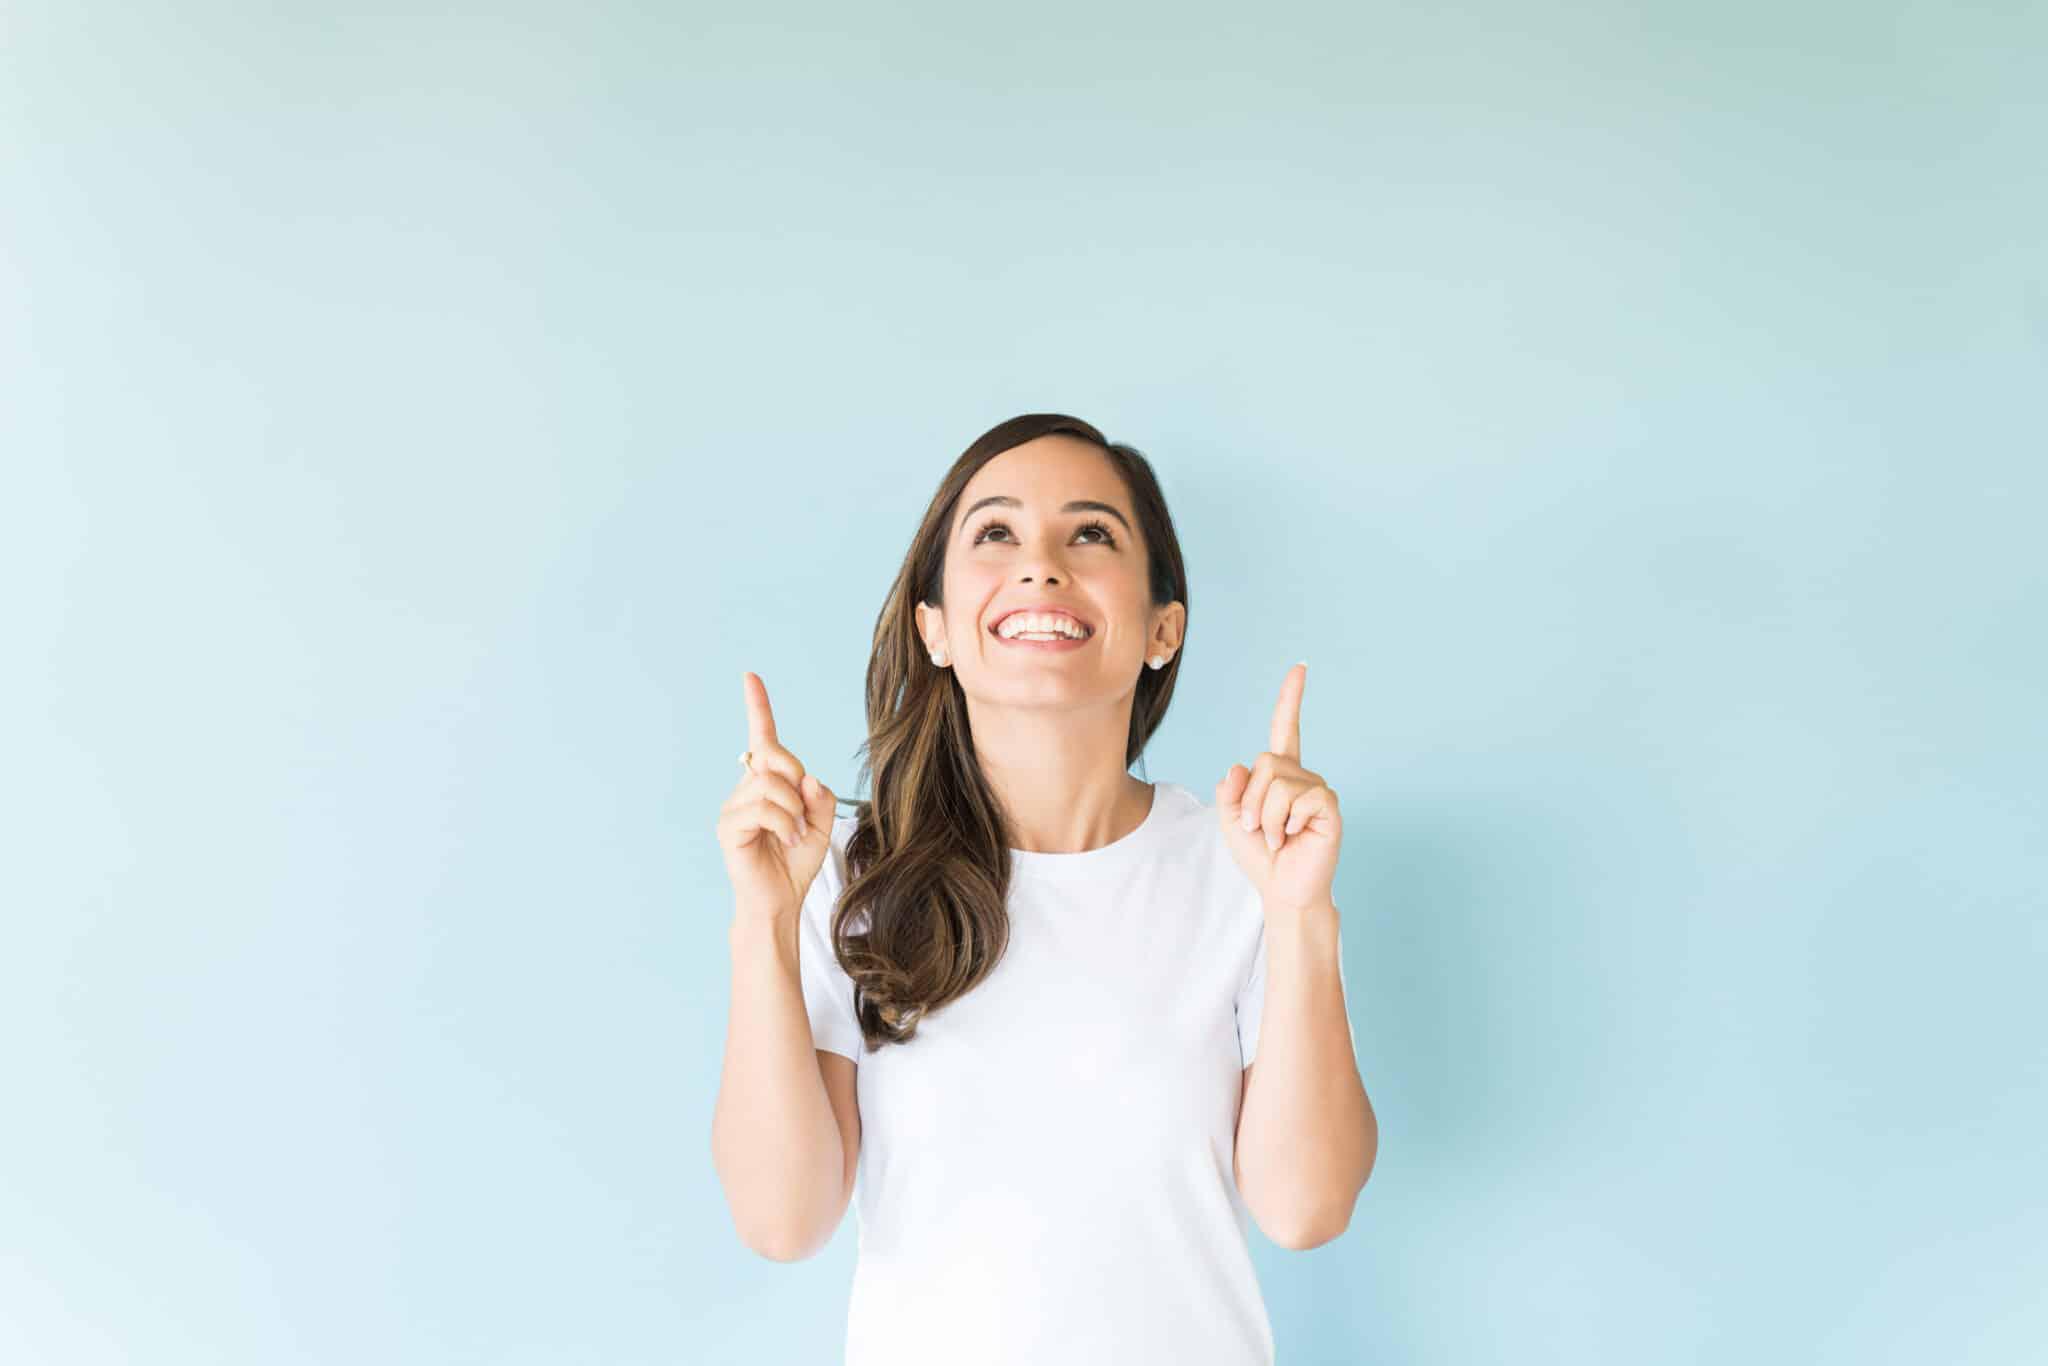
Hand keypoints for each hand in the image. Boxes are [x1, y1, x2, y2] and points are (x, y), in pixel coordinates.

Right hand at [716, 671, 837, 920]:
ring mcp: (733, 806)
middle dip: (796, 778)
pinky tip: (788, 841)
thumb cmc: (797, 861)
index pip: (762, 737)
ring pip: (770, 783)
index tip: (750, 677)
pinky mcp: (729, 826)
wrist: (781, 899)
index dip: (757, 706)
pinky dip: (785, 824)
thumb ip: (819, 795)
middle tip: (805, 815)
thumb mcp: (821, 822)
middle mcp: (745, 787)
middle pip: (773, 755)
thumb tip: (805, 776)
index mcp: (767, 781)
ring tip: (796, 835)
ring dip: (794, 810)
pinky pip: (763, 808)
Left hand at [1216, 662, 1340, 915]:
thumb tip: (1240, 766)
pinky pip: (1297, 799)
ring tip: (1275, 838)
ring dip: (1265, 816)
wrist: (1282, 889)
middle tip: (1257, 829)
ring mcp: (1317, 790)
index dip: (1291, 698)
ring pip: (1277, 782)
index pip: (1284, 728)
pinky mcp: (1328, 806)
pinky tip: (1292, 838)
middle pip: (1265, 761)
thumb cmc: (1260, 856)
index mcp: (1279, 774)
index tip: (1301, 667)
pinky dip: (1283, 823)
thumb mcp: (1231, 819)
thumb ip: (1230, 790)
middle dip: (1251, 799)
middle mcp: (1302, 775)